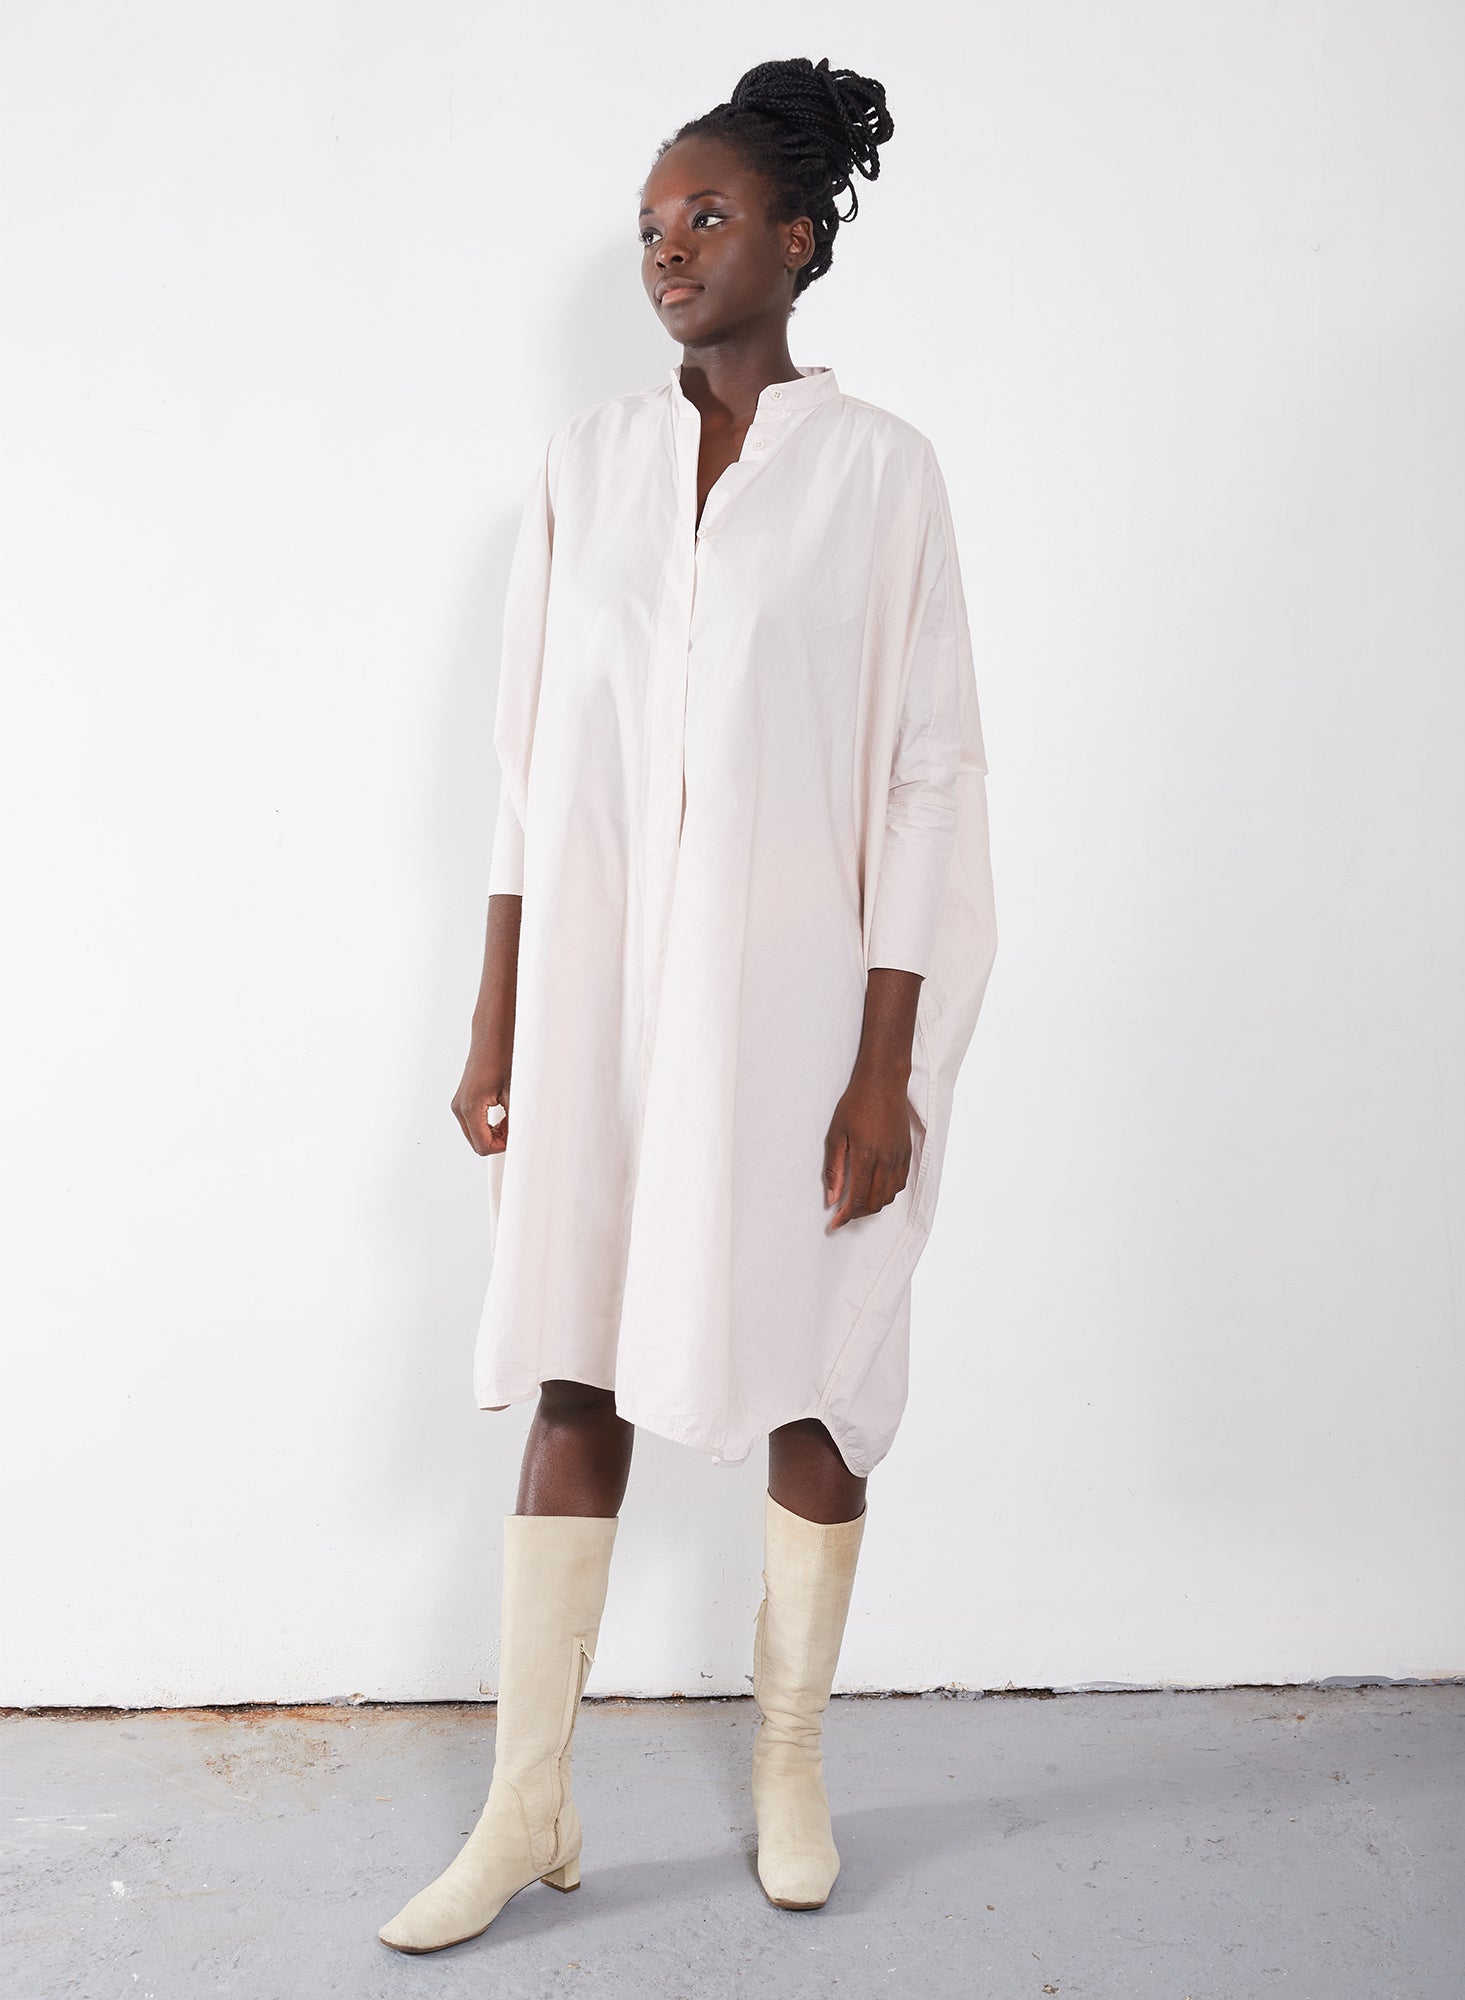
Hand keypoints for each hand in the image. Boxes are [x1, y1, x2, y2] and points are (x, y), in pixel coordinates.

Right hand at [452, 1046, 511, 1155]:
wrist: (492, 1034)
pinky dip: (487, 1125)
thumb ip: (514, 1119)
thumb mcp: (513, 1091)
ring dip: (493, 1133)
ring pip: (474, 1135)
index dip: (502, 1146)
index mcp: (470, 1107)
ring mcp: (458, 1104)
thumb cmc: (504, 1057)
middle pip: (476, 1143)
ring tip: (510, 1116)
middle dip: (497, 1140)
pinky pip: (473, 1123)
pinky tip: (501, 1112)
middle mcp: (459, 1107)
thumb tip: (517, 1139)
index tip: (516, 1134)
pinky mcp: (461, 1100)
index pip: (482, 1146)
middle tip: (514, 1124)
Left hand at [822, 1065, 912, 1229]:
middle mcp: (886, 1162)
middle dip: (858, 1214)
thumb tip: (832, 1198)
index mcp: (866, 1158)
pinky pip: (899, 1184)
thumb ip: (834, 1169)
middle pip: (875, 1203)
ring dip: (873, 1205)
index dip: (845, 1216)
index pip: (858, 1200)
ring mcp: (899, 1158)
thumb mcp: (836, 1135)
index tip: (834, 1223)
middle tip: (843, 1213)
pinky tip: (875, 1188)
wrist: (883, 1083)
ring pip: (889, 1197)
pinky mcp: (907, 1153)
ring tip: (857, 1202)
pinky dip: (887, 1193)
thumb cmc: (856, 1105)